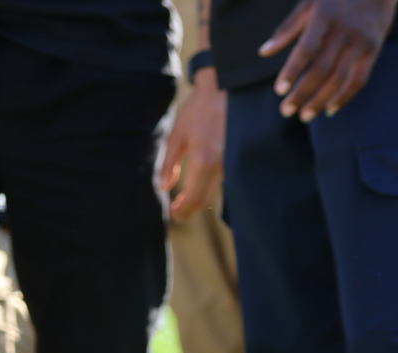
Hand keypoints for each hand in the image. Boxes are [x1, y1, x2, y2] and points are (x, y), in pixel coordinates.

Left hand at [159, 70, 225, 221]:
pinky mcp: (240, 152)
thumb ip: (168, 164)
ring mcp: (234, 158)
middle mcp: (222, 163)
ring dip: (201, 198)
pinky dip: (213, 184)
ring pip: (217, 189)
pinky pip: (226, 176)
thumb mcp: (176, 135)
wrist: (226, 86)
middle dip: (190, 209)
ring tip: (187, 201)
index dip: (182, 211)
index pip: (193, 197)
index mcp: (204, 160)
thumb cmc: (198, 109)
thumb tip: (163, 188)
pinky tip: (203, 184)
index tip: (174, 214)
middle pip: (205, 198)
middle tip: (179, 213)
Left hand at [263, 0, 396, 119]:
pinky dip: (345, 97)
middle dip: (302, 93)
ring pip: (339, 78)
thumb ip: (287, 29)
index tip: (279, 91)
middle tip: (286, 111)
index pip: (306, 49)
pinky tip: (329, 109)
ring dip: (320, 100)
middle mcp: (343, 31)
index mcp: (323, 18)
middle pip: (321, 69)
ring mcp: (359, 41)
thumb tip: (263, 52)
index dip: (292, 71)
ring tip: (304, 116)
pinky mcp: (372, 49)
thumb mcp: (310, 4)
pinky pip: (359, 79)